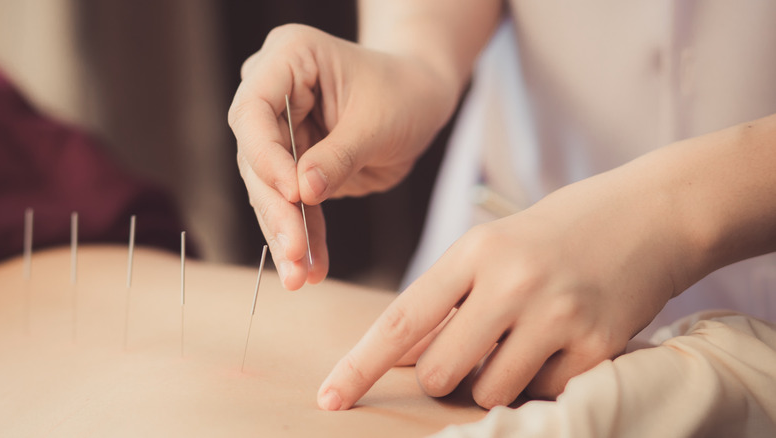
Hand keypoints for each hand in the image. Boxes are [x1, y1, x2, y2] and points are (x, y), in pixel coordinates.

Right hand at [229, 24, 455, 289]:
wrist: (422, 99)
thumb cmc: (406, 93)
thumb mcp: (379, 122)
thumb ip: (339, 156)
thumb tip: (302, 195)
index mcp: (288, 59)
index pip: (254, 110)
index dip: (267, 156)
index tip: (293, 194)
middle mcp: (273, 93)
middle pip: (257, 156)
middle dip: (276, 209)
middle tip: (293, 252)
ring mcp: (281, 131)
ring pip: (269, 189)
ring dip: (286, 234)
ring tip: (299, 275)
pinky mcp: (295, 164)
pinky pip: (293, 206)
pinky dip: (305, 237)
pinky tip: (311, 269)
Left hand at [317, 157, 699, 409]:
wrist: (650, 212)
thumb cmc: (558, 232)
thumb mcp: (494, 246)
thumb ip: (448, 298)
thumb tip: (403, 355)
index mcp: (474, 250)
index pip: (401, 320)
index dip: (360, 365)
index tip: (330, 397)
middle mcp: (510, 280)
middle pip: (440, 371)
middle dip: (445, 376)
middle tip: (475, 348)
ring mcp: (555, 314)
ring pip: (489, 391)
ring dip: (497, 379)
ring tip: (528, 338)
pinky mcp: (597, 345)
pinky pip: (544, 393)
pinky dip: (545, 379)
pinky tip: (565, 340)